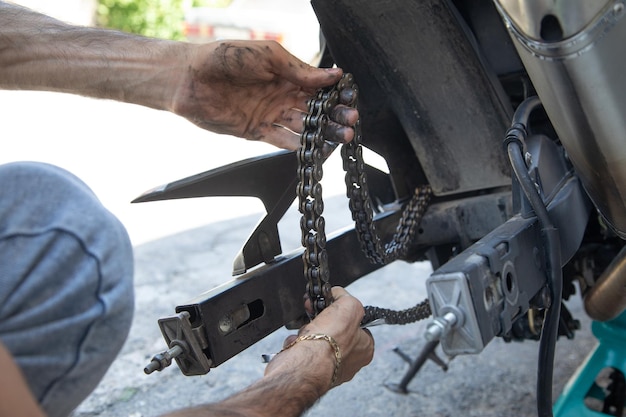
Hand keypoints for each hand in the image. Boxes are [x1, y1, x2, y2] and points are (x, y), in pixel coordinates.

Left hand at [170, 40, 357, 149]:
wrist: (189, 78)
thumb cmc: (225, 57)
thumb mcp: (267, 56)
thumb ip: (299, 70)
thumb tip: (332, 75)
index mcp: (285, 75)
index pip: (318, 88)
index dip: (336, 95)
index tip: (351, 100)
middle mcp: (281, 96)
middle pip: (315, 110)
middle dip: (335, 117)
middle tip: (352, 122)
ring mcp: (270, 115)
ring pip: (303, 127)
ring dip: (323, 132)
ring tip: (343, 137)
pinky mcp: (257, 132)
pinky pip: (283, 141)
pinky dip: (299, 145)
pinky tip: (316, 147)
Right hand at [266, 287, 373, 388]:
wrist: (305, 364)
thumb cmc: (329, 341)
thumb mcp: (349, 305)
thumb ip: (345, 296)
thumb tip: (337, 294)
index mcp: (365, 348)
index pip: (359, 325)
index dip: (344, 312)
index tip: (333, 306)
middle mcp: (350, 361)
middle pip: (336, 331)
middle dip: (323, 321)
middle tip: (316, 315)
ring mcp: (330, 368)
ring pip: (318, 341)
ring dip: (308, 332)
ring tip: (306, 331)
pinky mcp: (311, 371)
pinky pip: (303, 351)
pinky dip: (298, 343)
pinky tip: (298, 342)